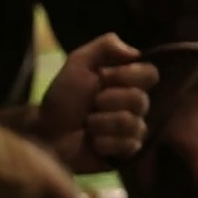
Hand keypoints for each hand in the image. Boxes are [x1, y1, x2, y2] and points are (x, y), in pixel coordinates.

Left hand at [38, 33, 158, 173]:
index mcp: (129, 82)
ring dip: (102, 124)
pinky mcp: (128, 151)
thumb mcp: (78, 63)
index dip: (129, 76)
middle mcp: (136, 104)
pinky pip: (128, 145)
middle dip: (109, 102)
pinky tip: (93, 142)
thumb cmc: (63, 98)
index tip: (106, 77)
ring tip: (87, 125)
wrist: (46, 132)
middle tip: (91, 104)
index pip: (151, 74)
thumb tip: (135, 52)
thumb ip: (105, 46)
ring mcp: (134, 129)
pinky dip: (104, 143)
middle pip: (141, 100)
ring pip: (132, 124)